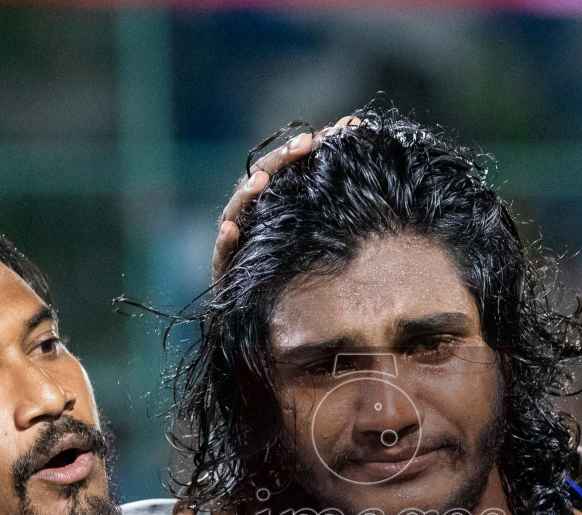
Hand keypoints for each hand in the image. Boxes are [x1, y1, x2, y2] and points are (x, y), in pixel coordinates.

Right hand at [211, 115, 361, 278]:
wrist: (273, 318)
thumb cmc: (298, 265)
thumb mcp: (319, 226)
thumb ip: (332, 186)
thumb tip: (358, 132)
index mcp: (272, 199)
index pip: (286, 164)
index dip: (308, 147)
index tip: (337, 130)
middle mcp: (252, 213)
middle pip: (261, 177)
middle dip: (282, 159)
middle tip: (305, 144)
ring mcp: (236, 238)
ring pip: (238, 209)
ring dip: (249, 192)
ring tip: (261, 182)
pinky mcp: (226, 268)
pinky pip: (223, 253)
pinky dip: (226, 240)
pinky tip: (233, 230)